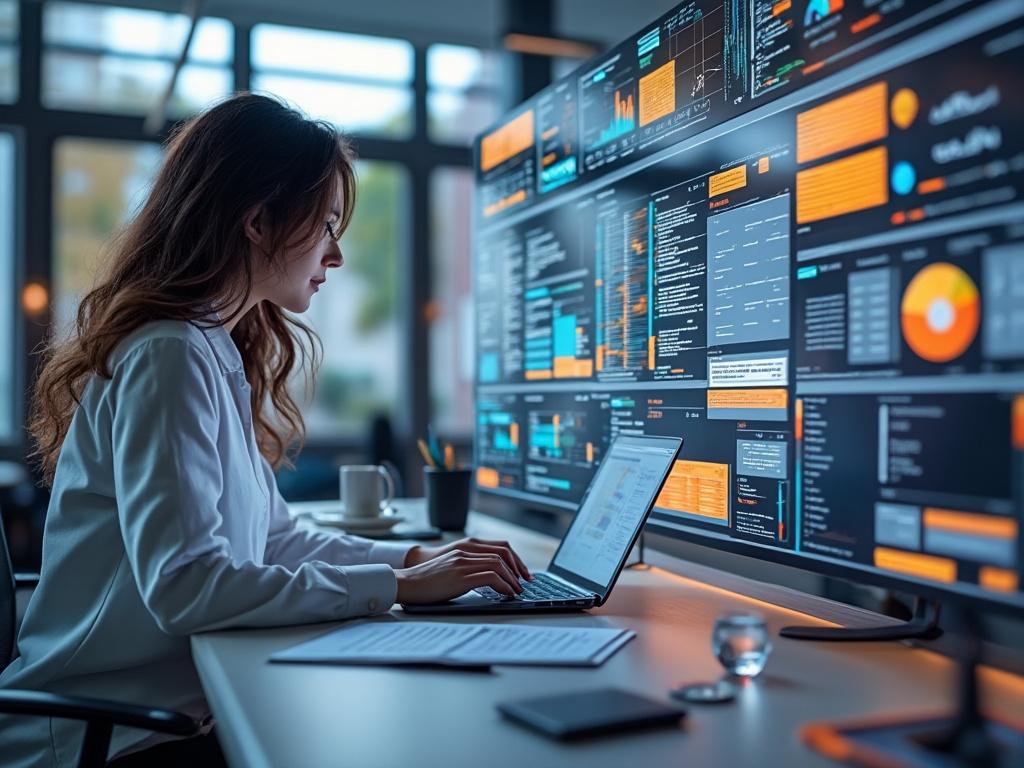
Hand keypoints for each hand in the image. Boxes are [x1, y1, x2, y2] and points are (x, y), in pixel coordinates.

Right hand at [404, 537, 531, 580]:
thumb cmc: (426, 582)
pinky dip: (504, 585)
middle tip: (525, 582)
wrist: (406, 583)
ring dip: (512, 578)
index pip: (498, 548)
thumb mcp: (449, 570)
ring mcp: (463, 563)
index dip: (514, 560)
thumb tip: (486, 580)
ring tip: (518, 591)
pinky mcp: (460, 576)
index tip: (521, 573)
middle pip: (502, 554)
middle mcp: (465, 553)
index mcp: (464, 550)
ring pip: (499, 564)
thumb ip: (466, 569)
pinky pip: (491, 577)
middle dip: (518, 569)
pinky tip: (507, 593)